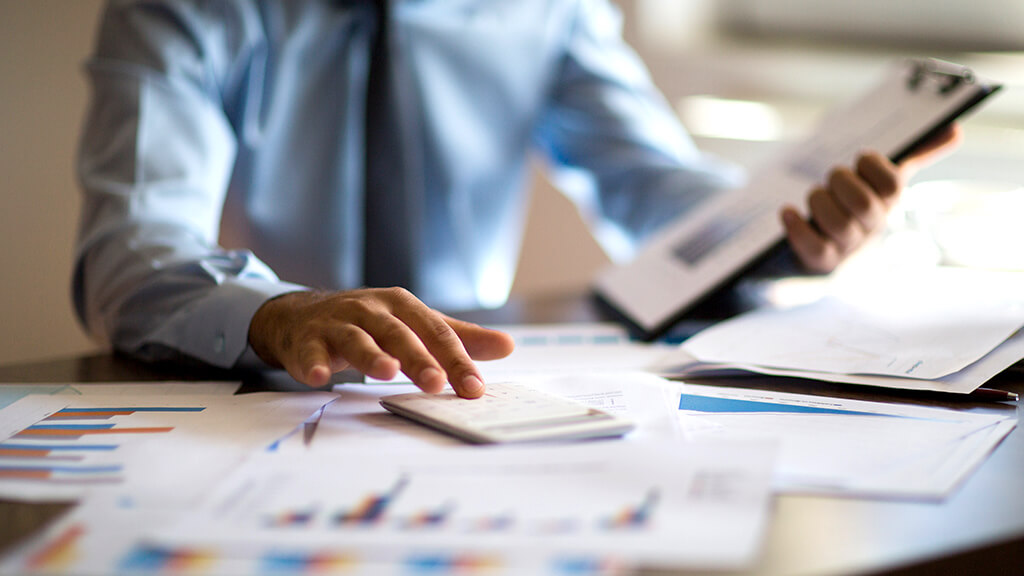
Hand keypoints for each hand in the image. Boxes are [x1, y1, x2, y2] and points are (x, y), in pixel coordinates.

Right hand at [247, 288, 514, 396]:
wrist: (302, 314)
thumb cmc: (368, 322)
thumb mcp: (413, 324)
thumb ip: (458, 337)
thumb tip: (508, 346)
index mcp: (402, 305)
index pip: (435, 332)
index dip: (456, 360)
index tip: (474, 388)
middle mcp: (371, 309)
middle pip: (398, 334)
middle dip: (418, 358)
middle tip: (436, 384)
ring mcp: (337, 323)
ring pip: (357, 338)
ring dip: (371, 356)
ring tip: (386, 373)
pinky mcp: (307, 340)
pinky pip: (310, 352)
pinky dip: (314, 363)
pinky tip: (320, 378)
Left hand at [781, 123, 962, 271]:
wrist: (825, 250)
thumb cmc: (854, 205)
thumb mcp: (881, 180)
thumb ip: (914, 155)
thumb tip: (955, 129)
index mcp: (888, 201)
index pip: (893, 185)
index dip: (874, 166)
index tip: (860, 156)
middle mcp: (872, 226)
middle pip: (865, 206)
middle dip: (842, 184)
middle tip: (831, 176)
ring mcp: (848, 246)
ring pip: (839, 227)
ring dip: (820, 203)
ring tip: (813, 195)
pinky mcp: (822, 261)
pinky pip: (814, 248)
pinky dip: (798, 228)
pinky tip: (787, 212)